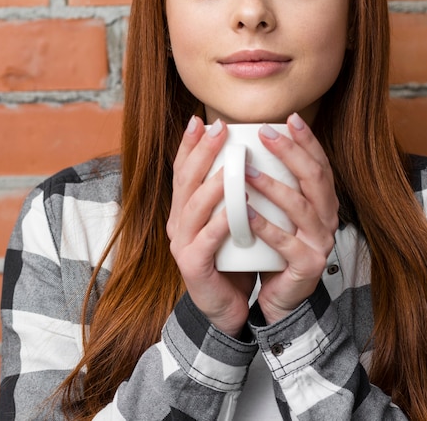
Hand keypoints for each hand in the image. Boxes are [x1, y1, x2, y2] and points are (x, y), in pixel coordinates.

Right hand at [167, 116, 255, 337]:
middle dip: (202, 152)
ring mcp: (183, 245)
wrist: (228, 307)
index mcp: (185, 210)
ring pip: (194, 207)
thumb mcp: (230, 220)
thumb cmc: (234, 257)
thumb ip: (231, 193)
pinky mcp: (194, 267)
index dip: (190, 145)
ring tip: (231, 161)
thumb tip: (247, 155)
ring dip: (212, 182)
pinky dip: (221, 222)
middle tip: (219, 129)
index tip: (201, 120)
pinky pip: (208, 240)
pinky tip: (235, 208)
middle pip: (186, 181)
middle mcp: (179, 224)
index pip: (183, 171)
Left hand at [245, 113, 339, 323]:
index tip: (290, 118)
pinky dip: (265, 226)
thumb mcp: (279, 211)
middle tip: (265, 133)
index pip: (320, 164)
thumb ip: (275, 182)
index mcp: (323, 202)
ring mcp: (320, 242)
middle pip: (314, 178)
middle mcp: (328, 218)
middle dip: (291, 152)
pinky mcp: (307, 265)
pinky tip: (246, 211)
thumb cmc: (275, 246)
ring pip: (301, 207)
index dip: (307, 140)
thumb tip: (251, 141)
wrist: (281, 297)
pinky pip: (285, 242)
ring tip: (246, 171)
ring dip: (274, 186)